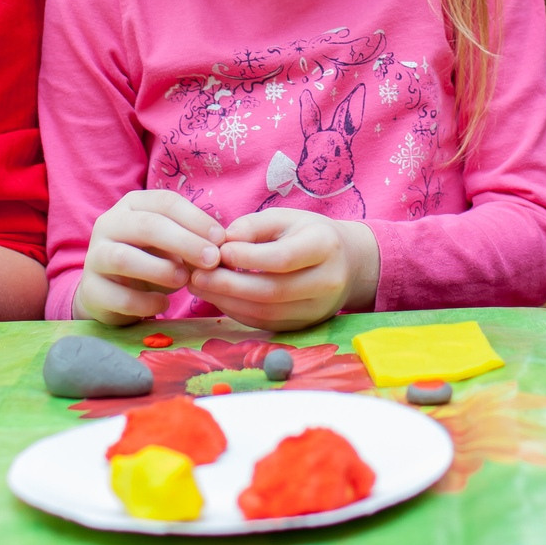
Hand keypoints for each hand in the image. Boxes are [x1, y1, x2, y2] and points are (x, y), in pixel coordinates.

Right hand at [75, 191, 225, 325]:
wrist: (109, 293)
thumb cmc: (149, 259)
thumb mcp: (170, 244)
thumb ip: (193, 241)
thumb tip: (222, 246)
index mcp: (132, 205)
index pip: (165, 202)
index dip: (196, 219)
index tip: (221, 239)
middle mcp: (109, 224)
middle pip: (146, 226)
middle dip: (184, 242)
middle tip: (212, 260)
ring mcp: (95, 257)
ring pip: (123, 258)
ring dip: (160, 269)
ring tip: (184, 280)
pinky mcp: (91, 290)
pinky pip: (118, 296)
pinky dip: (145, 301)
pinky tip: (163, 303)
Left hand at [185, 210, 376, 331]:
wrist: (348, 263)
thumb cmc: (309, 234)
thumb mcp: (285, 218)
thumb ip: (253, 226)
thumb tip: (223, 241)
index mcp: (325, 246)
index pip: (283, 258)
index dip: (247, 257)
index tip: (218, 250)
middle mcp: (327, 282)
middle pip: (273, 291)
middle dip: (229, 285)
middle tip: (196, 276)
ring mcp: (318, 309)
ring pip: (267, 313)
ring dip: (227, 302)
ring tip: (200, 287)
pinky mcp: (305, 326)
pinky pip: (266, 323)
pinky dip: (238, 312)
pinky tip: (218, 298)